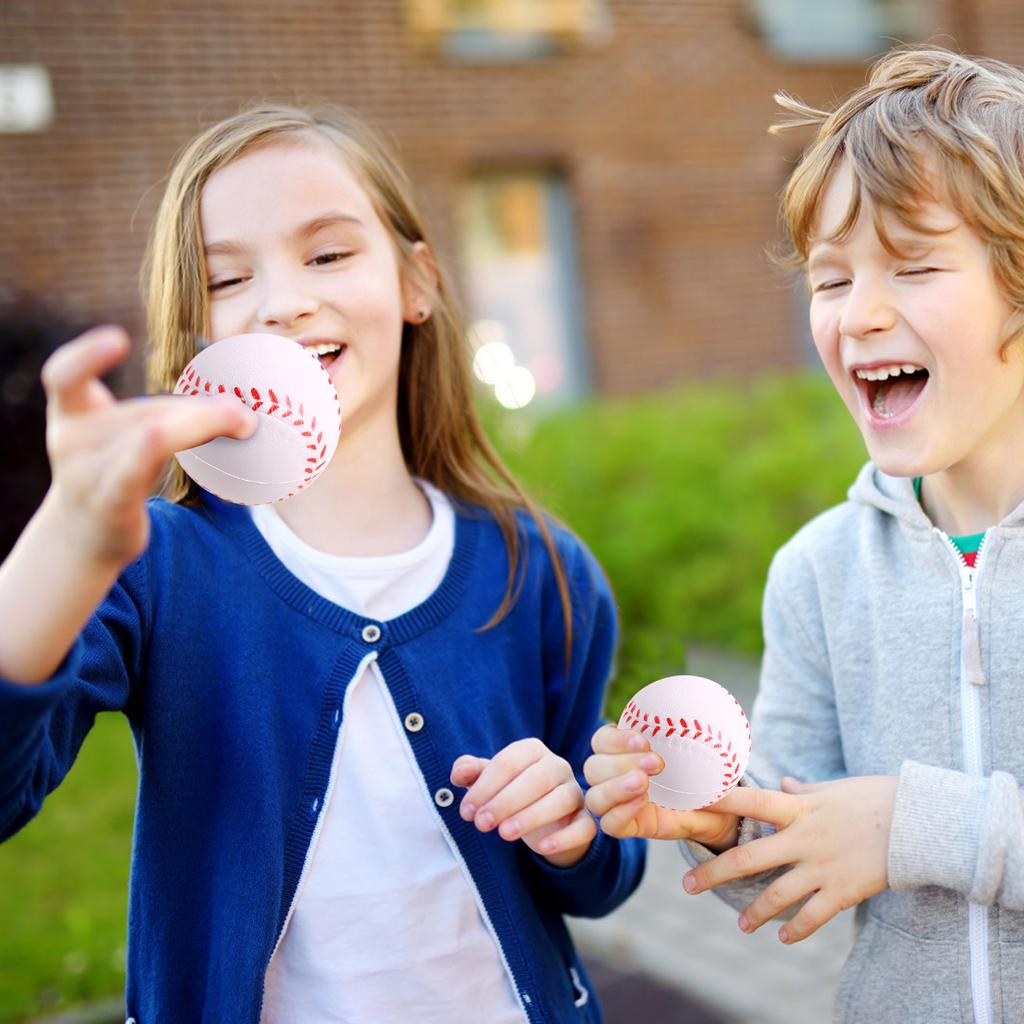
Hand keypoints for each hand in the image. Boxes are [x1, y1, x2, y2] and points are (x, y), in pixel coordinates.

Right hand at [41, 326, 255, 567]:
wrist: (84, 538)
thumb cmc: (114, 475)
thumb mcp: (127, 437)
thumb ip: (168, 416)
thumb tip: (239, 411)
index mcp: (72, 413)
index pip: (65, 376)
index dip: (87, 356)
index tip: (119, 339)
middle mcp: (70, 439)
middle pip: (145, 412)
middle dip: (197, 414)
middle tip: (242, 414)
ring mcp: (85, 473)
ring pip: (150, 432)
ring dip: (199, 425)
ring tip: (242, 422)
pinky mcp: (109, 501)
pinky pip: (133, 467)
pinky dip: (153, 444)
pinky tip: (166, 432)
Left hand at [451, 738, 595, 867]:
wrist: (544, 823)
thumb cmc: (511, 794)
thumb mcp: (490, 782)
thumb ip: (471, 772)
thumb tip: (459, 773)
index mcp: (532, 751)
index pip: (508, 762)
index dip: (485, 786)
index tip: (466, 811)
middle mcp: (558, 766)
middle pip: (536, 778)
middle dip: (505, 801)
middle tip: (481, 824)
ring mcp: (575, 792)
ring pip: (562, 799)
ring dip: (531, 816)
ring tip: (504, 834)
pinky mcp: (586, 820)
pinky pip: (584, 826)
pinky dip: (564, 837)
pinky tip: (542, 848)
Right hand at [583, 724, 739, 849]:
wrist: (717, 811)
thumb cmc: (702, 775)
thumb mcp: (699, 751)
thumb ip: (693, 734)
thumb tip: (705, 707)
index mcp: (623, 751)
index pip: (601, 741)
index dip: (616, 739)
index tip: (645, 740)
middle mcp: (614, 777)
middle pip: (592, 768)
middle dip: (620, 763)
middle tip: (656, 763)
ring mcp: (619, 804)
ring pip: (595, 797)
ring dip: (616, 788)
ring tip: (645, 783)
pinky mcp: (628, 827)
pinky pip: (609, 824)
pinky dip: (621, 812)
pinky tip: (643, 802)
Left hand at [682, 775, 897, 943]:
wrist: (919, 822)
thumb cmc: (875, 797)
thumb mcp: (833, 788)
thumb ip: (804, 791)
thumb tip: (785, 782)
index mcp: (798, 807)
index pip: (749, 800)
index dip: (717, 800)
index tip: (687, 802)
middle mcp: (803, 838)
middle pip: (749, 858)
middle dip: (714, 874)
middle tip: (688, 885)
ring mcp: (822, 867)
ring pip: (777, 896)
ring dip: (755, 913)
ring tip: (741, 925)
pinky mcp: (844, 890)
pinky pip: (813, 917)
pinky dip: (797, 930)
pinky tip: (784, 938)